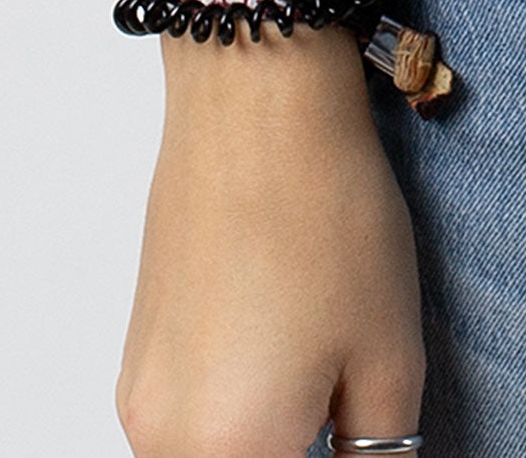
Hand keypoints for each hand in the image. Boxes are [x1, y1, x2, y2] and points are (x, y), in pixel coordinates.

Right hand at [117, 23, 423, 457]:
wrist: (254, 102)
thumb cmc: (324, 212)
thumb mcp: (388, 351)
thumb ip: (379, 450)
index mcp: (228, 452)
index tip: (360, 435)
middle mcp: (163, 440)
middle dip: (301, 449)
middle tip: (349, 412)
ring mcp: (140, 398)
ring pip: (212, 452)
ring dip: (268, 437)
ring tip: (325, 367)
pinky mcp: (137, 356)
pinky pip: (189, 417)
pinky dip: (238, 408)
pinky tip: (287, 342)